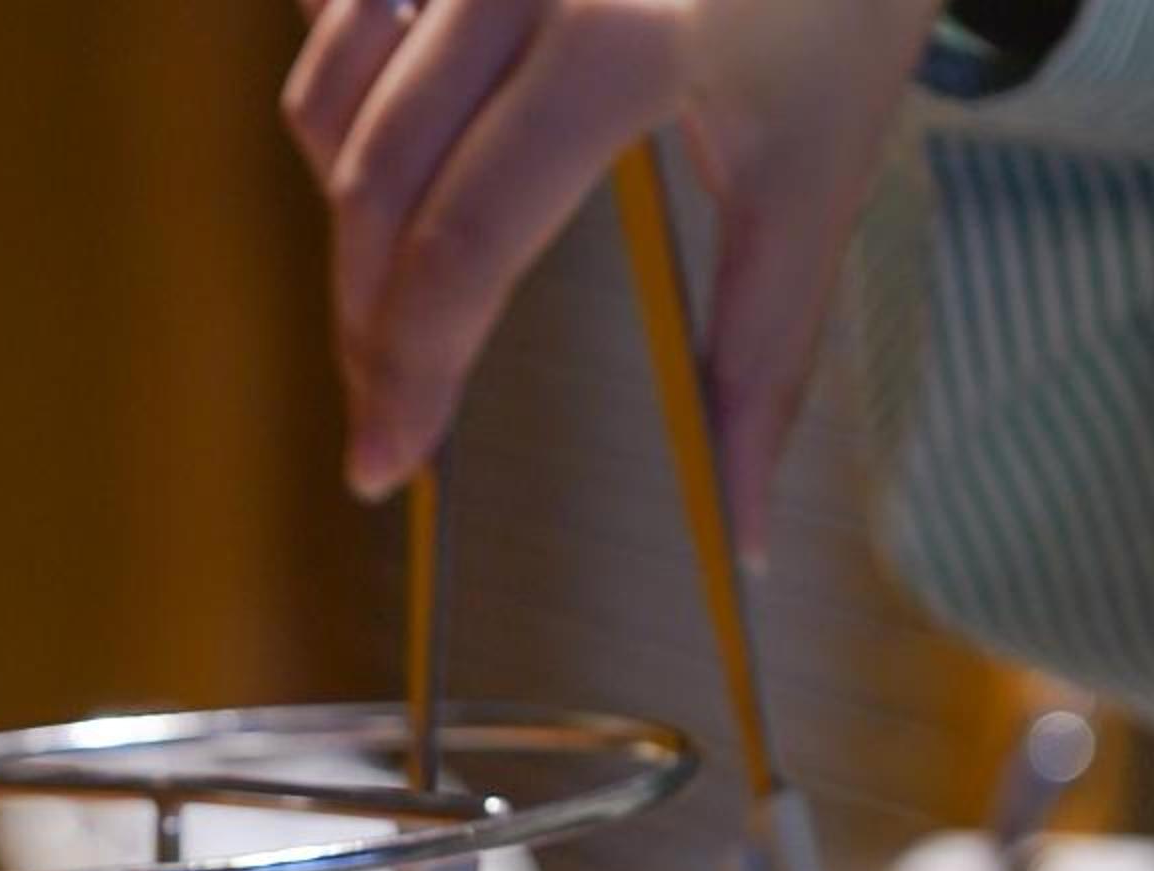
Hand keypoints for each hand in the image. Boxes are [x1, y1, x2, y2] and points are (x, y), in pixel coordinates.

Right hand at [282, 0, 939, 555]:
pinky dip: (337, 95)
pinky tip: (379, 161)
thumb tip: (746, 534)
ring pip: (330, 98)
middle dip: (361, 323)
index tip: (386, 464)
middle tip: (382, 417)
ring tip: (387, 299)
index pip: (462, 241)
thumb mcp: (823, 170)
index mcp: (622, 40)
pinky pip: (333, 10)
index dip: (409, 371)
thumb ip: (766, 357)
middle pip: (372, 184)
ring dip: (339, 216)